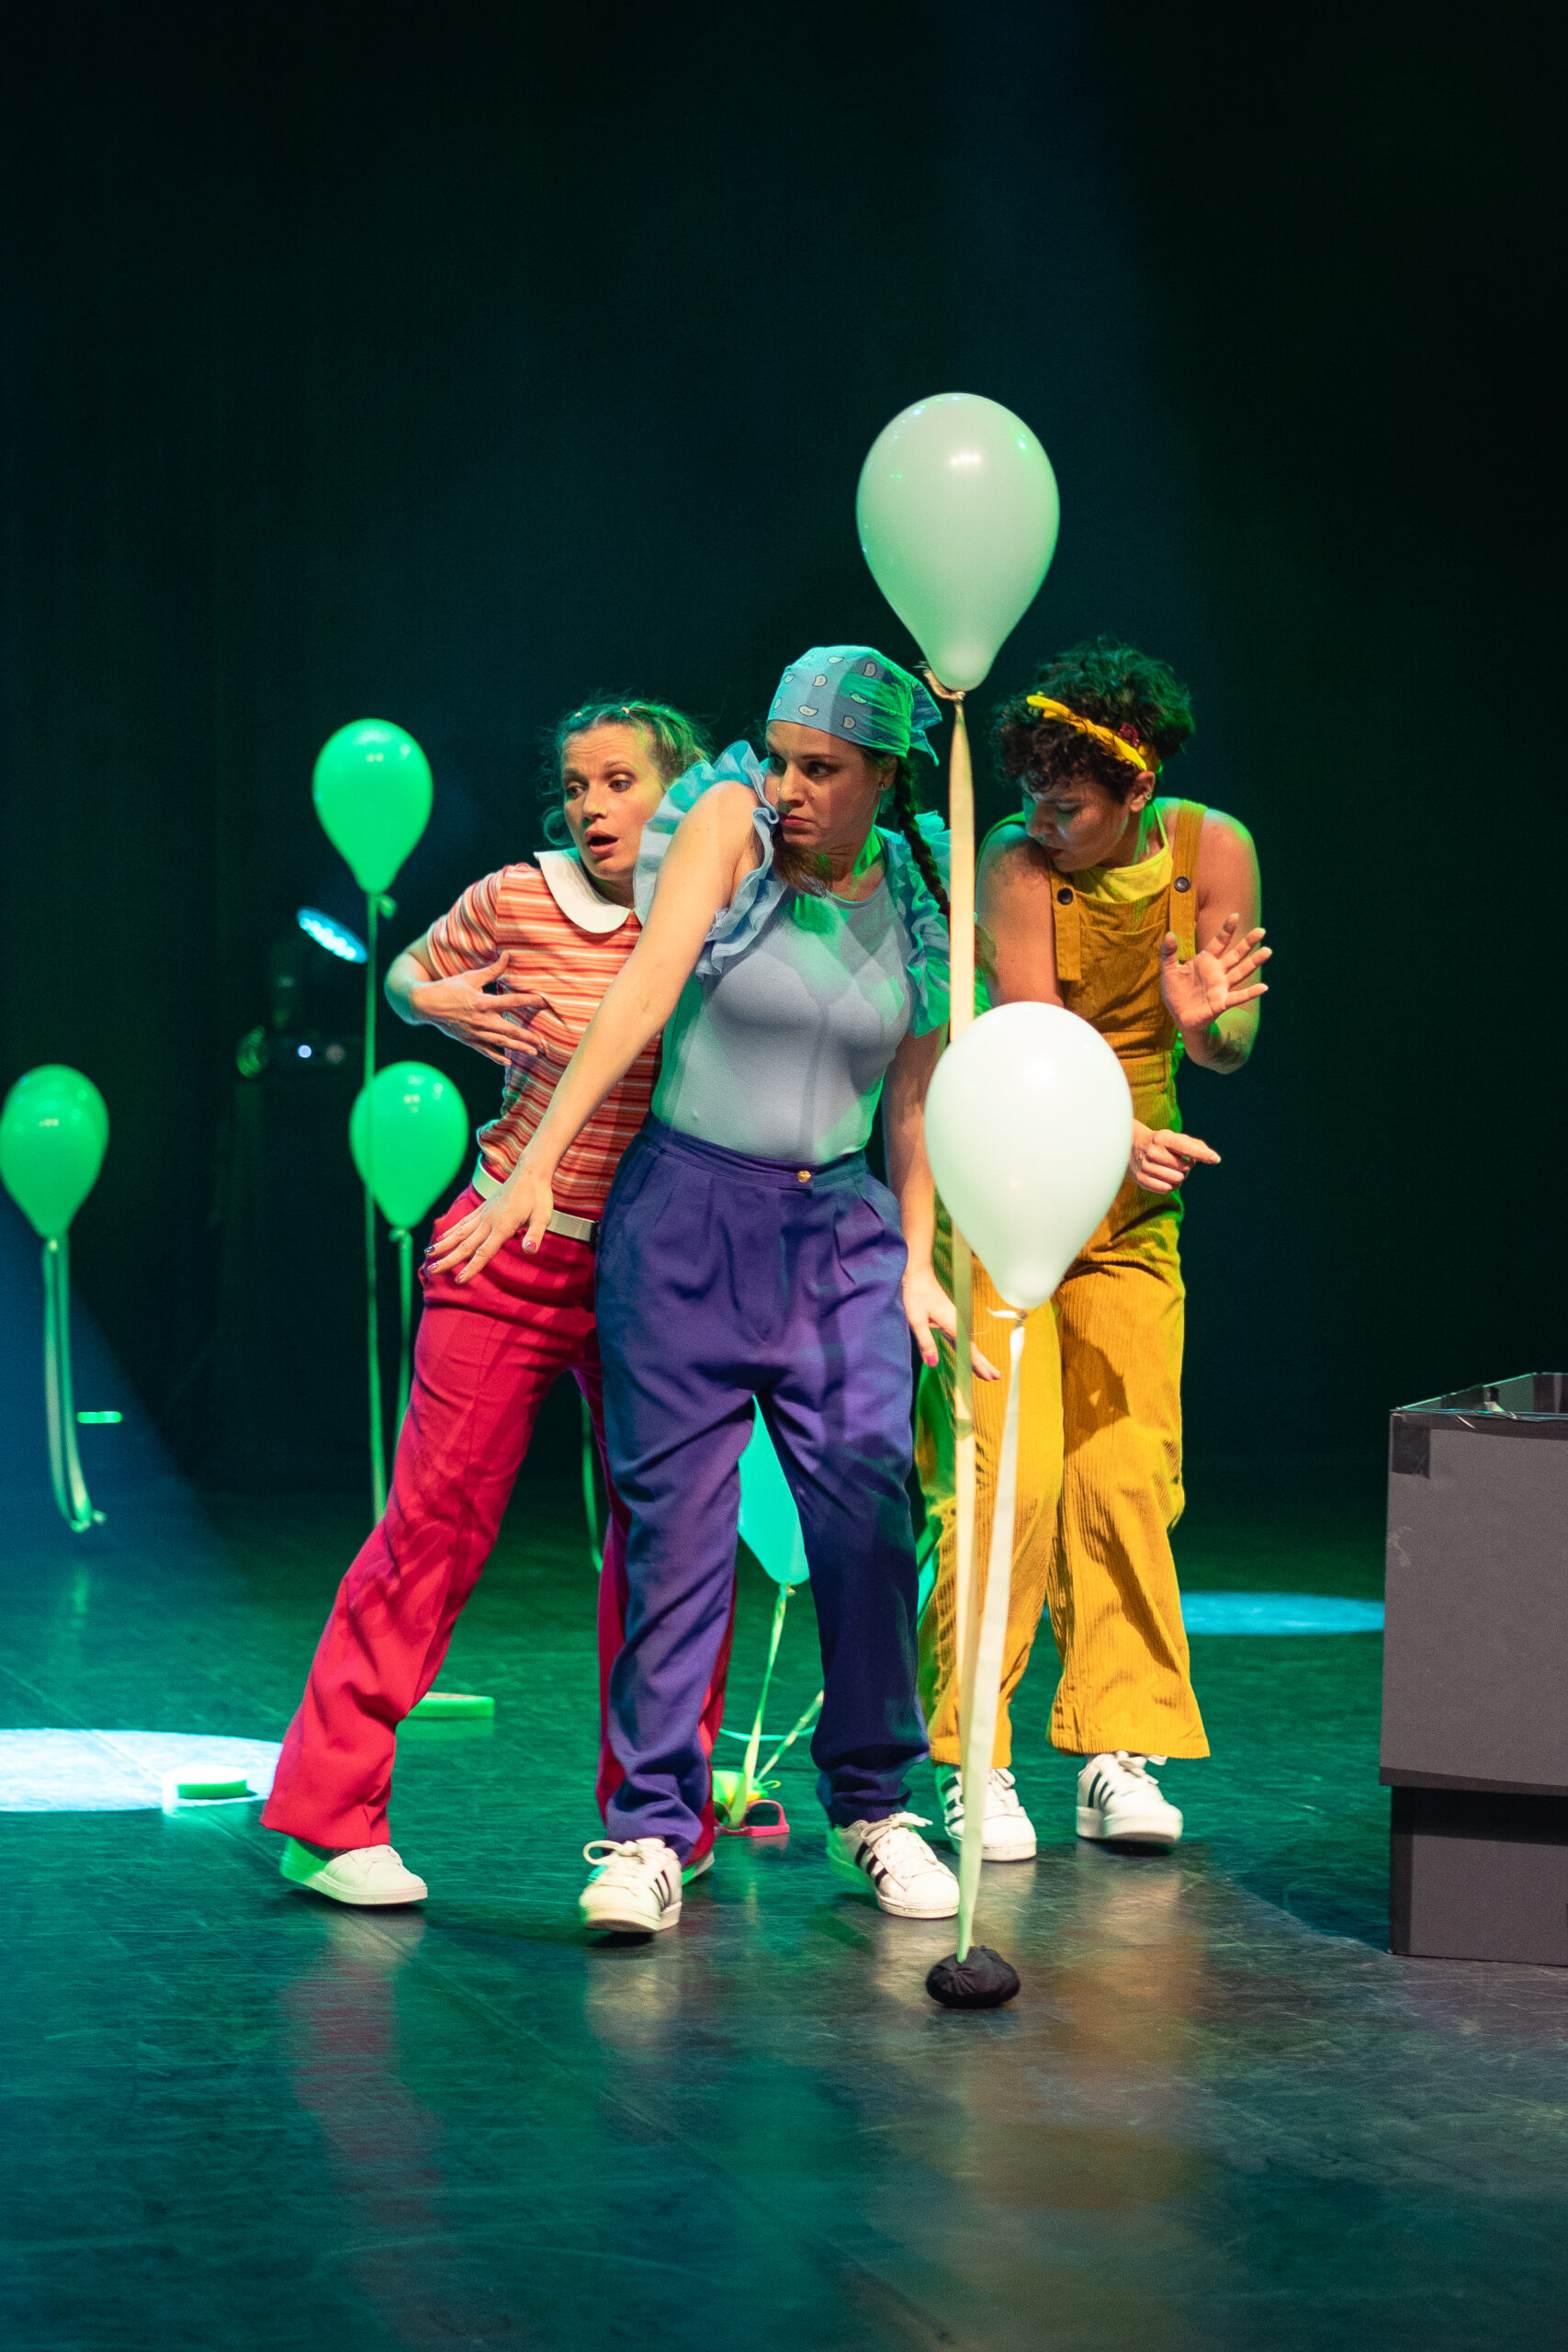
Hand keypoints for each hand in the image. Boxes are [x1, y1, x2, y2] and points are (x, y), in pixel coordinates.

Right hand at [409, 955, 544, 1066]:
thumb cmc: (447, 988)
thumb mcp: (470, 977)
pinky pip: (485, 1050)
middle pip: (509, 1029)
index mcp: (483, 1002)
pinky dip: (496, 1057)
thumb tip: (507, 956)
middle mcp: (481, 1020)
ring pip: (500, 1042)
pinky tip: (508, 1062)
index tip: (545, 1002)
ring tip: (533, 1052)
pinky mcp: (468, 1039)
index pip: (512, 1002)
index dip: (530, 1001)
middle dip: (526, 1036)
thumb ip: (491, 970)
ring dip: (517, 1048)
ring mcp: (474, 1032)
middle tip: (542, 1042)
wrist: (424, 1005)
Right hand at [425, 1160, 556, 1282]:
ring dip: (443, 1245)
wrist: (530, 1173)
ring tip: (427, 1255)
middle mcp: (489, 1221)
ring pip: (459, 1233)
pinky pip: (463, 1223)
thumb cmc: (539, 1197)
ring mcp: (483, 1214)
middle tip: (432, 1270)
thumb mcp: (543, 1217)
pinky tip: (441, 1238)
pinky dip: (450, 1231)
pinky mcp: (482, 1209)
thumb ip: (535, 1235)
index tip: (459, 1279)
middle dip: (448, 1259)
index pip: (484, 1251)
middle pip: (465, 1245)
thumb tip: (530, 1250)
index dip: (472, 1267)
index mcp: (503, 1226)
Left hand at [903, 1262, 1000, 1379]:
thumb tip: (933, 1364)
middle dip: (984, 1364)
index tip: (989, 1377)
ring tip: (988, 1372)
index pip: (969, 1351)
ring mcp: (955, 1321)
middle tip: (996, 1378)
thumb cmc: (915, 1294)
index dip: (979, 1365)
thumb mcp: (916, 1320)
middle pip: (973, 1349)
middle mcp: (957, 1323)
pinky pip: (961, 1340)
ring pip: (969, 1345)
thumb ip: (925, 1343)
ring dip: (978, 1358)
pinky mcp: (949, 1319)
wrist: (918, 1274)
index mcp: (953, 1325)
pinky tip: (969, 1356)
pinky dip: (967, 1350)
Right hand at [1130, 1121, 1220, 1195]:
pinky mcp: (1141, 1179)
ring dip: (1179, 1176)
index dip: (1202, 1154)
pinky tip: (1164, 1176)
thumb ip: (1195, 1145)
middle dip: (1186, 1166)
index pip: (1186, 1148)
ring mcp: (1145, 1166)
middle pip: (1185, 1168)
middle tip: (1178, 1160)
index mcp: (1163, 1138)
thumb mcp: (1174, 1137)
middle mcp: (1153, 1152)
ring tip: (1170, 1168)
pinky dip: (1170, 1185)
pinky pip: (1167, 1189)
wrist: (1130, 1145)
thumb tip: (1212, 1156)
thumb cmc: (1160, 1142)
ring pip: (1177, 1180)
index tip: (1216, 1158)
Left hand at [1159, 914, 1269, 1033]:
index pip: (1219, 942)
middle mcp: (1218, 972)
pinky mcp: (1221, 1003)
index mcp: (1206, 961)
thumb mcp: (1169, 970)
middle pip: (1236, 955)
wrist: (1178, 1016)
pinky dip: (1251, 992)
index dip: (1226, 930)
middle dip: (1248, 943)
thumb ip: (1168, 953)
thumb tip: (1169, 934)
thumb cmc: (1175, 992)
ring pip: (1241, 972)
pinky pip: (1238, 997)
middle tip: (1261, 931)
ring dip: (1254, 962)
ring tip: (1267, 951)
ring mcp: (1221, 987)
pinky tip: (1263, 987)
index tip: (1234, 916)